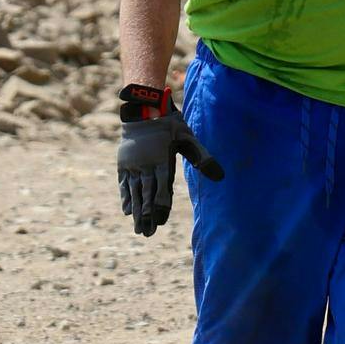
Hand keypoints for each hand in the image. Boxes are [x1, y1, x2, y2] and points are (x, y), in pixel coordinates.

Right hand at [117, 102, 222, 235]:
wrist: (143, 109)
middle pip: (145, 195)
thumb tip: (220, 176)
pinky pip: (124, 184)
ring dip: (136, 212)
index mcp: (162, 161)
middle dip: (147, 216)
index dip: (160, 206)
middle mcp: (145, 166)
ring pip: (134, 193)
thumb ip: (202, 157)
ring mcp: (133, 165)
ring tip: (138, 229)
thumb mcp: (188, 138)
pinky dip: (125, 198)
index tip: (160, 222)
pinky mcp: (124, 163)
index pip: (161, 189)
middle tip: (147, 234)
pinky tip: (127, 211)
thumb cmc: (170, 124)